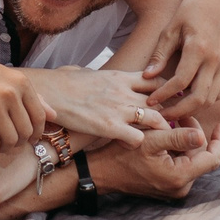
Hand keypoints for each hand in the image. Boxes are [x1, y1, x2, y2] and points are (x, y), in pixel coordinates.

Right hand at [0, 52, 43, 150]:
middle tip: (11, 145)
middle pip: (25, 131)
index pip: (39, 117)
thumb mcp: (8, 78)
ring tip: (0, 146)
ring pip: (10, 139)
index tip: (30, 140)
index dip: (37, 133)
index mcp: (21, 82)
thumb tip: (54, 115)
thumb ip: (32, 96)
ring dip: (6, 148)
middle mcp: (10, 92)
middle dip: (20, 143)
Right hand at [27, 65, 165, 145]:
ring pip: (156, 119)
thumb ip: (93, 74)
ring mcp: (118, 109)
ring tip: (159, 140)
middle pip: (161, 102)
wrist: (47, 90)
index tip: (166, 103)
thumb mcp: (82, 71)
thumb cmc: (60, 82)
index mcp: (119, 77)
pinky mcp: (109, 127)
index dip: (164, 93)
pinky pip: (137, 138)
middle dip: (169, 114)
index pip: (155, 81)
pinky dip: (139, 144)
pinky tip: (133, 147)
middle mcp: (124, 92)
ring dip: (159, 130)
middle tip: (171, 126)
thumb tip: (84, 73)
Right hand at [94, 118, 219, 203]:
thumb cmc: (123, 154)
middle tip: (183, 115)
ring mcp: (173, 188)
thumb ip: (178, 137)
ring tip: (173, 121)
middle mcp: (180, 187)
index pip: (211, 158)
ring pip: (190, 160)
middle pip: (201, 157)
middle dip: (196, 134)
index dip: (219, 140)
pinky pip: (180, 165)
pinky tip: (167, 134)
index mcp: (180, 177)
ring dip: (186, 140)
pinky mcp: (166, 185)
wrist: (101, 172)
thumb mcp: (151, 140)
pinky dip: (178, 149)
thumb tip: (203, 135)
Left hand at [145, 0, 219, 118]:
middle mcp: (215, 59)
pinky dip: (205, 100)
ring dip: (193, 108)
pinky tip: (189, 100)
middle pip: (199, 97)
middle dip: (179, 111)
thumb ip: (160, 54)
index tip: (150, 100)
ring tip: (174, 110)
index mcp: (199, 49)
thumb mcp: (170, 29)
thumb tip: (147, 76)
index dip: (164, 95)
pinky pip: (218, 92)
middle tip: (162, 115)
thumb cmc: (188, 11)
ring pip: (211, 98)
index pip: (181, 82)